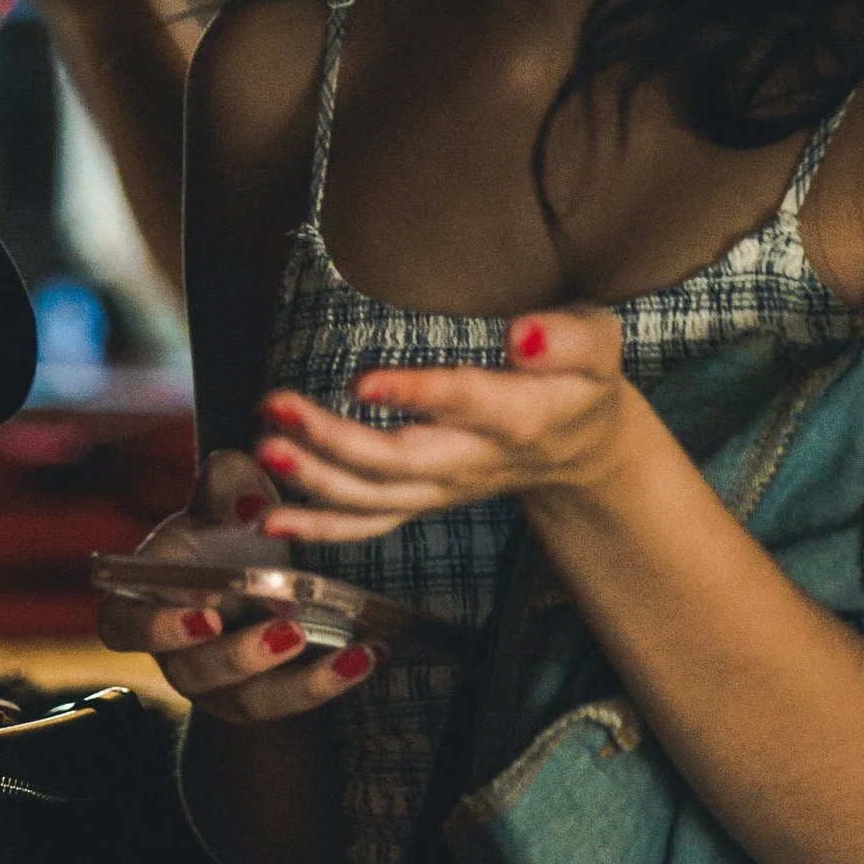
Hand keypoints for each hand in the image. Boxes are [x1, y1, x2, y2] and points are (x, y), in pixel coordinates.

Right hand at [93, 448, 379, 723]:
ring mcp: (218, 687)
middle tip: (286, 627)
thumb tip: (251, 505)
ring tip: (346, 651)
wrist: (255, 577)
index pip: (126, 627)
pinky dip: (333, 680)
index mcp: (144, 604)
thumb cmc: (224, 534)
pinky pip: (293, 703)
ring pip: (248, 700)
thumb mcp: (225, 500)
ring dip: (298, 681)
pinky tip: (369, 654)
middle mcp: (175, 655)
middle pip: (194, 671)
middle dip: (240, 655)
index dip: (156, 629)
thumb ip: (228, 488)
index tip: (204, 615)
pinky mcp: (263, 702)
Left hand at [255, 309, 635, 539]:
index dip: (416, 394)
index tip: (362, 381)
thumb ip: (567, 338)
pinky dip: (322, 528)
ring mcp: (445, 488)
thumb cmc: (581, 379)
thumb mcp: (598, 344)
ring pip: (376, 497)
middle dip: (336, 440)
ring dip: (315, 480)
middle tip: (279, 406)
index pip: (465, 403)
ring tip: (265, 448)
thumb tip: (520, 335)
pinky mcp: (423, 500)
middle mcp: (476, 461)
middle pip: (402, 460)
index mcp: (520, 417)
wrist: (583, 447)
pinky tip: (272, 520)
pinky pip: (370, 524)